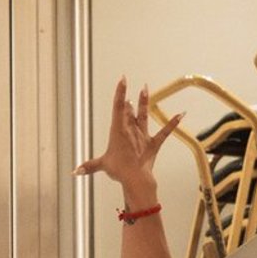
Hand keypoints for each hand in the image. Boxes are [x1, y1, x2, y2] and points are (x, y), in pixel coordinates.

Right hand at [76, 77, 181, 202]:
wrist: (135, 177)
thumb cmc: (119, 169)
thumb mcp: (102, 165)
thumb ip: (89, 166)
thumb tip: (75, 172)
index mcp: (118, 131)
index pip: (118, 107)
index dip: (120, 92)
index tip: (123, 80)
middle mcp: (131, 129)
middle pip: (129, 111)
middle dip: (128, 101)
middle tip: (128, 92)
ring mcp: (143, 135)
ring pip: (143, 115)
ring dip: (144, 102)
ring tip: (145, 89)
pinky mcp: (154, 143)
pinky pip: (165, 131)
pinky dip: (173, 123)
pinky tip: (181, 114)